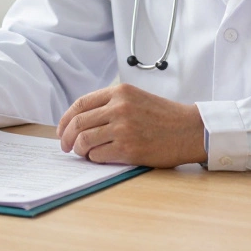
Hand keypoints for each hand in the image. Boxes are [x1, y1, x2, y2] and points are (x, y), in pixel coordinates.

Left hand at [56, 83, 205, 167]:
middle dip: (66, 137)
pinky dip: (94, 158)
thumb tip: (80, 120)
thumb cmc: (163, 116)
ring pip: (84, 140)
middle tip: (66, 146)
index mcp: (119, 92)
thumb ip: (110, 104)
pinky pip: (98, 155)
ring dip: (79, 149)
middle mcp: (118, 107)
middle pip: (78, 123)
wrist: (189, 129)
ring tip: (82, 153)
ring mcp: (123, 128)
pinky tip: (99, 157)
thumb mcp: (135, 98)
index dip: (65, 119)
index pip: (80, 104)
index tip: (61, 130)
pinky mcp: (128, 148)